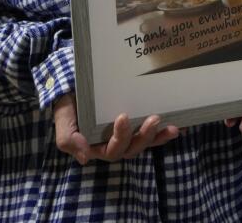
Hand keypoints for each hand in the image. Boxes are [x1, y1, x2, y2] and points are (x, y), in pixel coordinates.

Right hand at [53, 93, 179, 165]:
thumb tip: (85, 159)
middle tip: (154, 118)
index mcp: (97, 145)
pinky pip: (152, 133)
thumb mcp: (63, 118)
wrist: (73, 83)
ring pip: (144, 142)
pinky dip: (164, 133)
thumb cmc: (68, 101)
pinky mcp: (136, 124)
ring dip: (158, 137)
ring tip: (170, 127)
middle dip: (144, 136)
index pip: (112, 150)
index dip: (120, 137)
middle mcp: (113, 142)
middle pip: (132, 148)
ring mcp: (127, 133)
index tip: (123, 116)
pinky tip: (177, 127)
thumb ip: (69, 138)